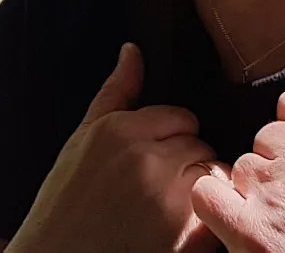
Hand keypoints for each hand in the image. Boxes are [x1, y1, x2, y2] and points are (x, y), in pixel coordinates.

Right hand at [9, 42, 220, 252]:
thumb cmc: (66, 204)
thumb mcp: (82, 141)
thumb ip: (115, 93)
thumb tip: (133, 50)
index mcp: (121, 130)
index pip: (182, 117)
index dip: (171, 140)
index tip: (153, 163)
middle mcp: (149, 158)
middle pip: (200, 145)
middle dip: (187, 164)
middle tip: (158, 191)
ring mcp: (171, 197)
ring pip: (215, 174)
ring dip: (200, 190)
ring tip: (168, 210)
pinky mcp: (188, 234)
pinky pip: (219, 210)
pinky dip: (208, 220)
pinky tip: (179, 230)